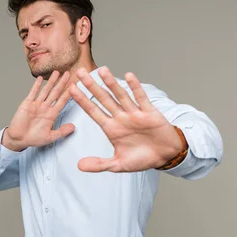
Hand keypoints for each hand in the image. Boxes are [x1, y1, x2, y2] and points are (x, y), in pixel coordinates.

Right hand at [2, 70, 74, 151]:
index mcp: (52, 115)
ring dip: (51, 81)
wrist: (19, 139)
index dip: (68, 93)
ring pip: (46, 90)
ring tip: (57, 72)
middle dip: (62, 83)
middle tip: (69, 73)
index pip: (62, 101)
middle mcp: (45, 108)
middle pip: (56, 93)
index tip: (75, 86)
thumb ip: (62, 131)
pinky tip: (40, 78)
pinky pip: (33, 93)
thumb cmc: (33, 139)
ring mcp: (36, 105)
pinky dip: (36, 85)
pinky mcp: (27, 104)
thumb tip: (73, 127)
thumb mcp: (50, 137)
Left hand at [68, 67, 183, 171]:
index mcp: (111, 128)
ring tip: (102, 70)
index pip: (93, 111)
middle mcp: (121, 118)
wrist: (165, 156)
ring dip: (111, 83)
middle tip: (80, 72)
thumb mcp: (118, 165)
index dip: (82, 100)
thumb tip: (79, 166)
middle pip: (103, 99)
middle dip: (92, 86)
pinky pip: (141, 98)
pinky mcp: (149, 112)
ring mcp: (134, 113)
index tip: (71, 89)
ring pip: (120, 95)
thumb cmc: (142, 158)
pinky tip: (128, 76)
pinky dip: (135, 87)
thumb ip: (99, 164)